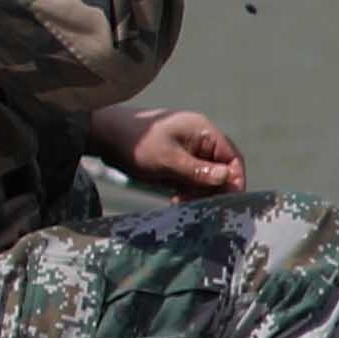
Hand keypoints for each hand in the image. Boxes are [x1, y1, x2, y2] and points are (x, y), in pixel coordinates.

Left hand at [99, 106, 249, 195]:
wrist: (104, 134)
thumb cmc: (136, 142)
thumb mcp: (167, 159)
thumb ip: (198, 171)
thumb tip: (228, 178)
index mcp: (204, 132)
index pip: (232, 158)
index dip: (235, 180)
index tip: (230, 201)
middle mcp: (200, 139)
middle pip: (221, 169)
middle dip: (214, 190)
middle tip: (200, 206)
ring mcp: (189, 149)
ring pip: (206, 176)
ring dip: (199, 193)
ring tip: (182, 202)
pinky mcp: (177, 159)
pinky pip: (191, 178)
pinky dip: (188, 190)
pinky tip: (176, 199)